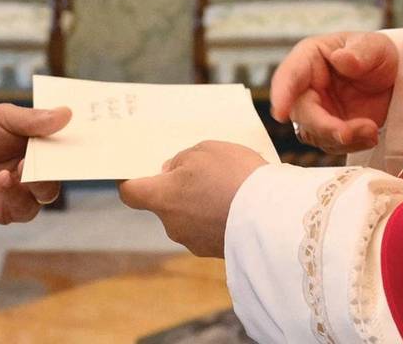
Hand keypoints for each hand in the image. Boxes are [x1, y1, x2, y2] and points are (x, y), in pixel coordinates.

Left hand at [0, 104, 72, 223]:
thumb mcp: (3, 117)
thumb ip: (33, 120)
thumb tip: (66, 114)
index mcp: (41, 144)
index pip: (67, 146)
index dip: (76, 145)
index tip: (80, 141)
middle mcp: (38, 168)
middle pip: (62, 173)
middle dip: (58, 167)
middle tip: (49, 157)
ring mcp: (25, 190)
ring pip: (47, 194)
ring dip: (38, 182)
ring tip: (20, 168)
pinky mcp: (9, 209)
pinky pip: (25, 209)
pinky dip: (17, 196)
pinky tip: (2, 179)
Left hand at [117, 141, 266, 258]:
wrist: (271, 217)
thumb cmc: (232, 176)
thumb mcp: (205, 150)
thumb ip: (182, 160)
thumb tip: (173, 171)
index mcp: (162, 197)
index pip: (131, 193)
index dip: (131, 181)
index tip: (137, 172)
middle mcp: (172, 224)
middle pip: (165, 203)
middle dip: (179, 189)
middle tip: (203, 171)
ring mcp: (195, 241)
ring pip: (190, 216)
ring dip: (202, 203)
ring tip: (230, 186)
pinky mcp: (217, 252)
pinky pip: (211, 228)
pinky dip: (220, 217)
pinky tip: (241, 203)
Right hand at [268, 31, 398, 153]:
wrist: (393, 78)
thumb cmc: (375, 54)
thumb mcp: (374, 46)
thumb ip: (360, 52)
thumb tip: (341, 58)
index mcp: (309, 59)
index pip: (290, 75)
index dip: (282, 93)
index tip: (280, 113)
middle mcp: (306, 87)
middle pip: (301, 112)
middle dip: (323, 126)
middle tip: (347, 133)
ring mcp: (316, 111)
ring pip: (315, 134)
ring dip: (342, 138)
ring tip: (371, 129)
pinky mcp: (328, 130)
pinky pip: (332, 144)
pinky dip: (352, 144)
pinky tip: (370, 134)